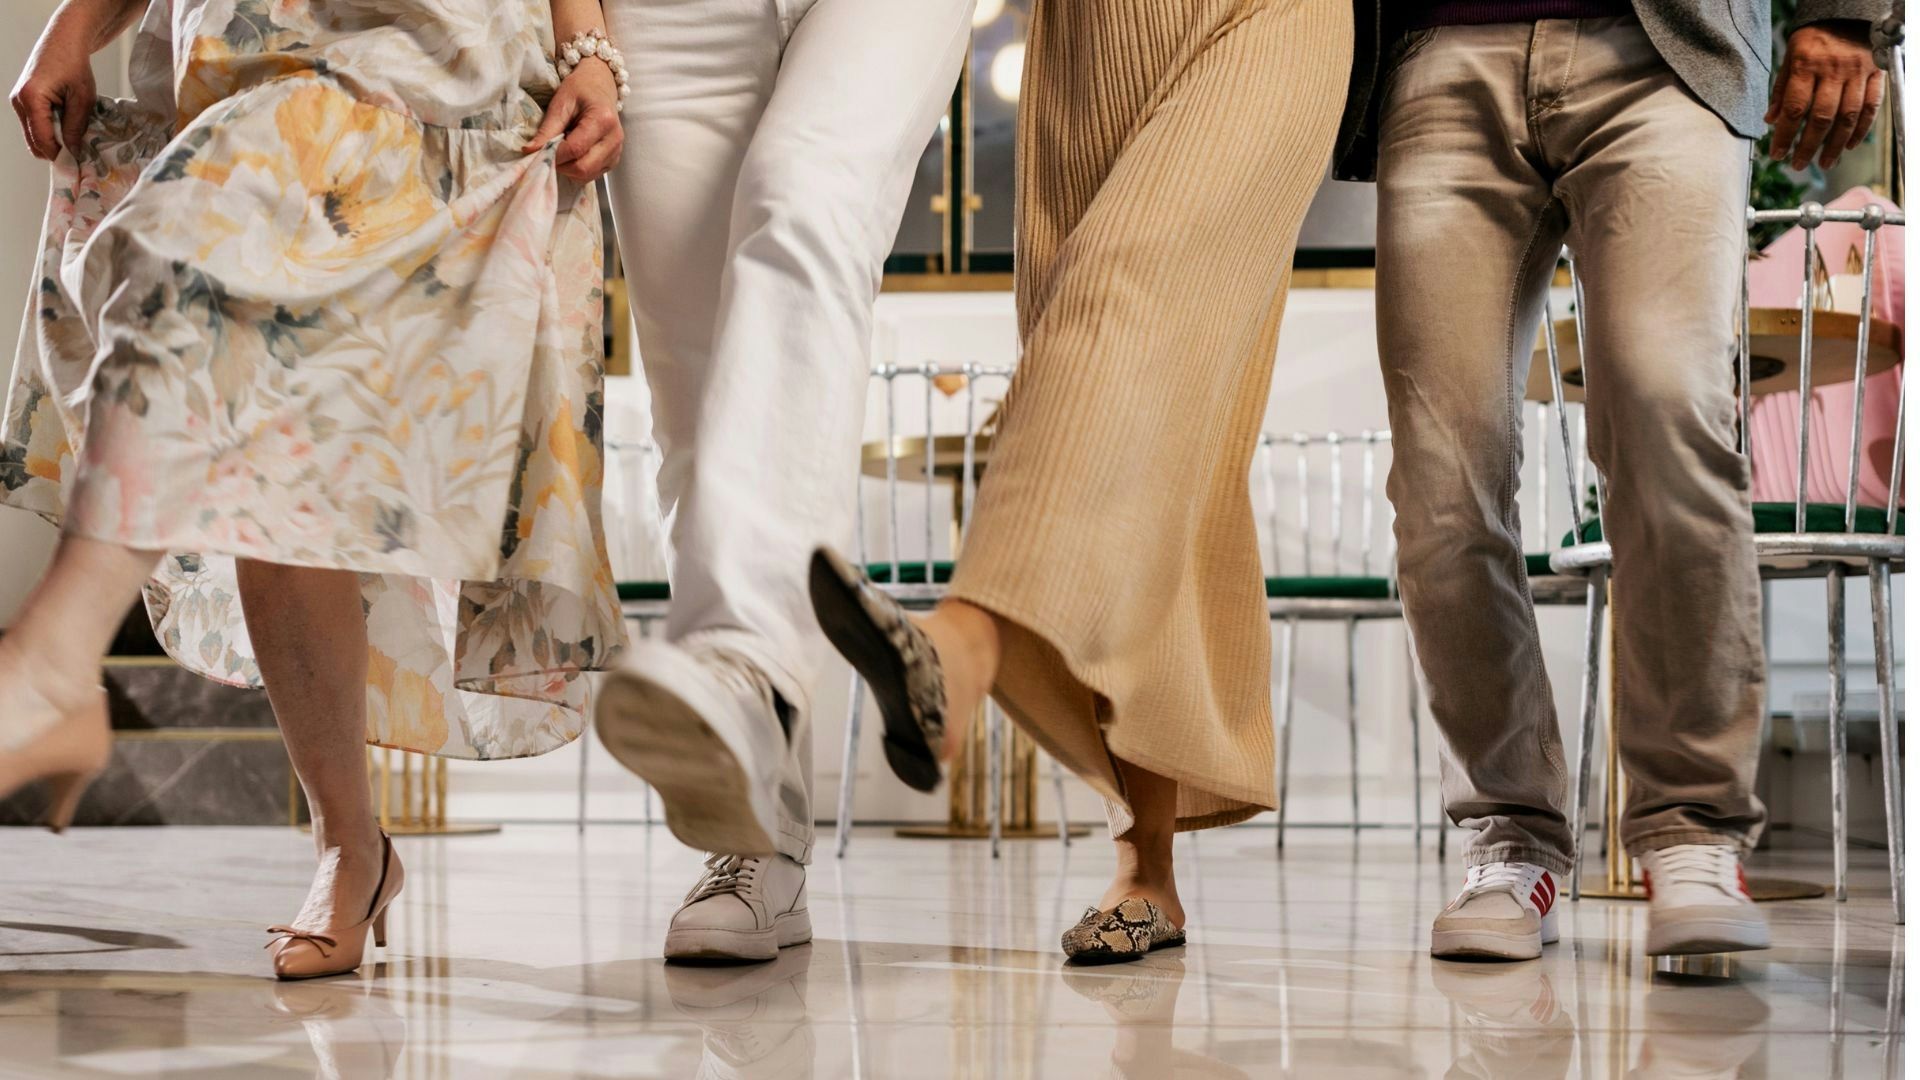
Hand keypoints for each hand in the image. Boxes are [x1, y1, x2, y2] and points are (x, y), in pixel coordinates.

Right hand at [10, 8, 98, 161]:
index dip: (60, 156)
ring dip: (53, 142)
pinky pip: (34, 126)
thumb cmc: (75, 66)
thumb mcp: (82, 99)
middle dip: (56, 152)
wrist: (63, 42)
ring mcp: (17, 102)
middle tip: (80, 156)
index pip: (42, 140)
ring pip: (33, 136)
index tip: (79, 165)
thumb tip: (73, 152)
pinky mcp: (22, 101)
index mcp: (31, 99)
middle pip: (34, 143)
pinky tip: (67, 128)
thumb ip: (76, 127)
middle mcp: (18, 102)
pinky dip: (50, 132)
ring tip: (76, 139)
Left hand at [523, 59, 623, 183]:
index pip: (575, 149)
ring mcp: (616, 151)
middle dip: (561, 166)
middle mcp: (614, 139)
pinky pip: (592, 174)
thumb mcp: (561, 103)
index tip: (538, 151)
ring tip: (562, 151)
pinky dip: (578, 170)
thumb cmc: (581, 89)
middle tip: (548, 154)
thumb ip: (547, 129)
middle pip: (583, 168)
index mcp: (602, 120)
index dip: (554, 155)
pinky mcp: (614, 159)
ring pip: (587, 175)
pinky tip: (573, 154)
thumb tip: (530, 151)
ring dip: (568, 169)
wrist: (601, 85)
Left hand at [1766, 21, 1882, 170]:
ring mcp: (1856, 73)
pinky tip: (1851, 145)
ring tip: (1825, 162)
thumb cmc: (1813, 40)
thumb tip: (1770, 121)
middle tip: (1799, 164)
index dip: (1785, 134)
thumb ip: (1780, 90)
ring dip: (1836, 144)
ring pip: (1848, 116)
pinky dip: (1862, 129)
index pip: (1794, 108)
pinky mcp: (1875, 74)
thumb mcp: (1789, 59)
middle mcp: (1832, 71)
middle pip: (1821, 116)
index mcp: (1805, 65)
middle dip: (1809, 145)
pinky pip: (1871, 106)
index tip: (1777, 154)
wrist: (1845, 17)